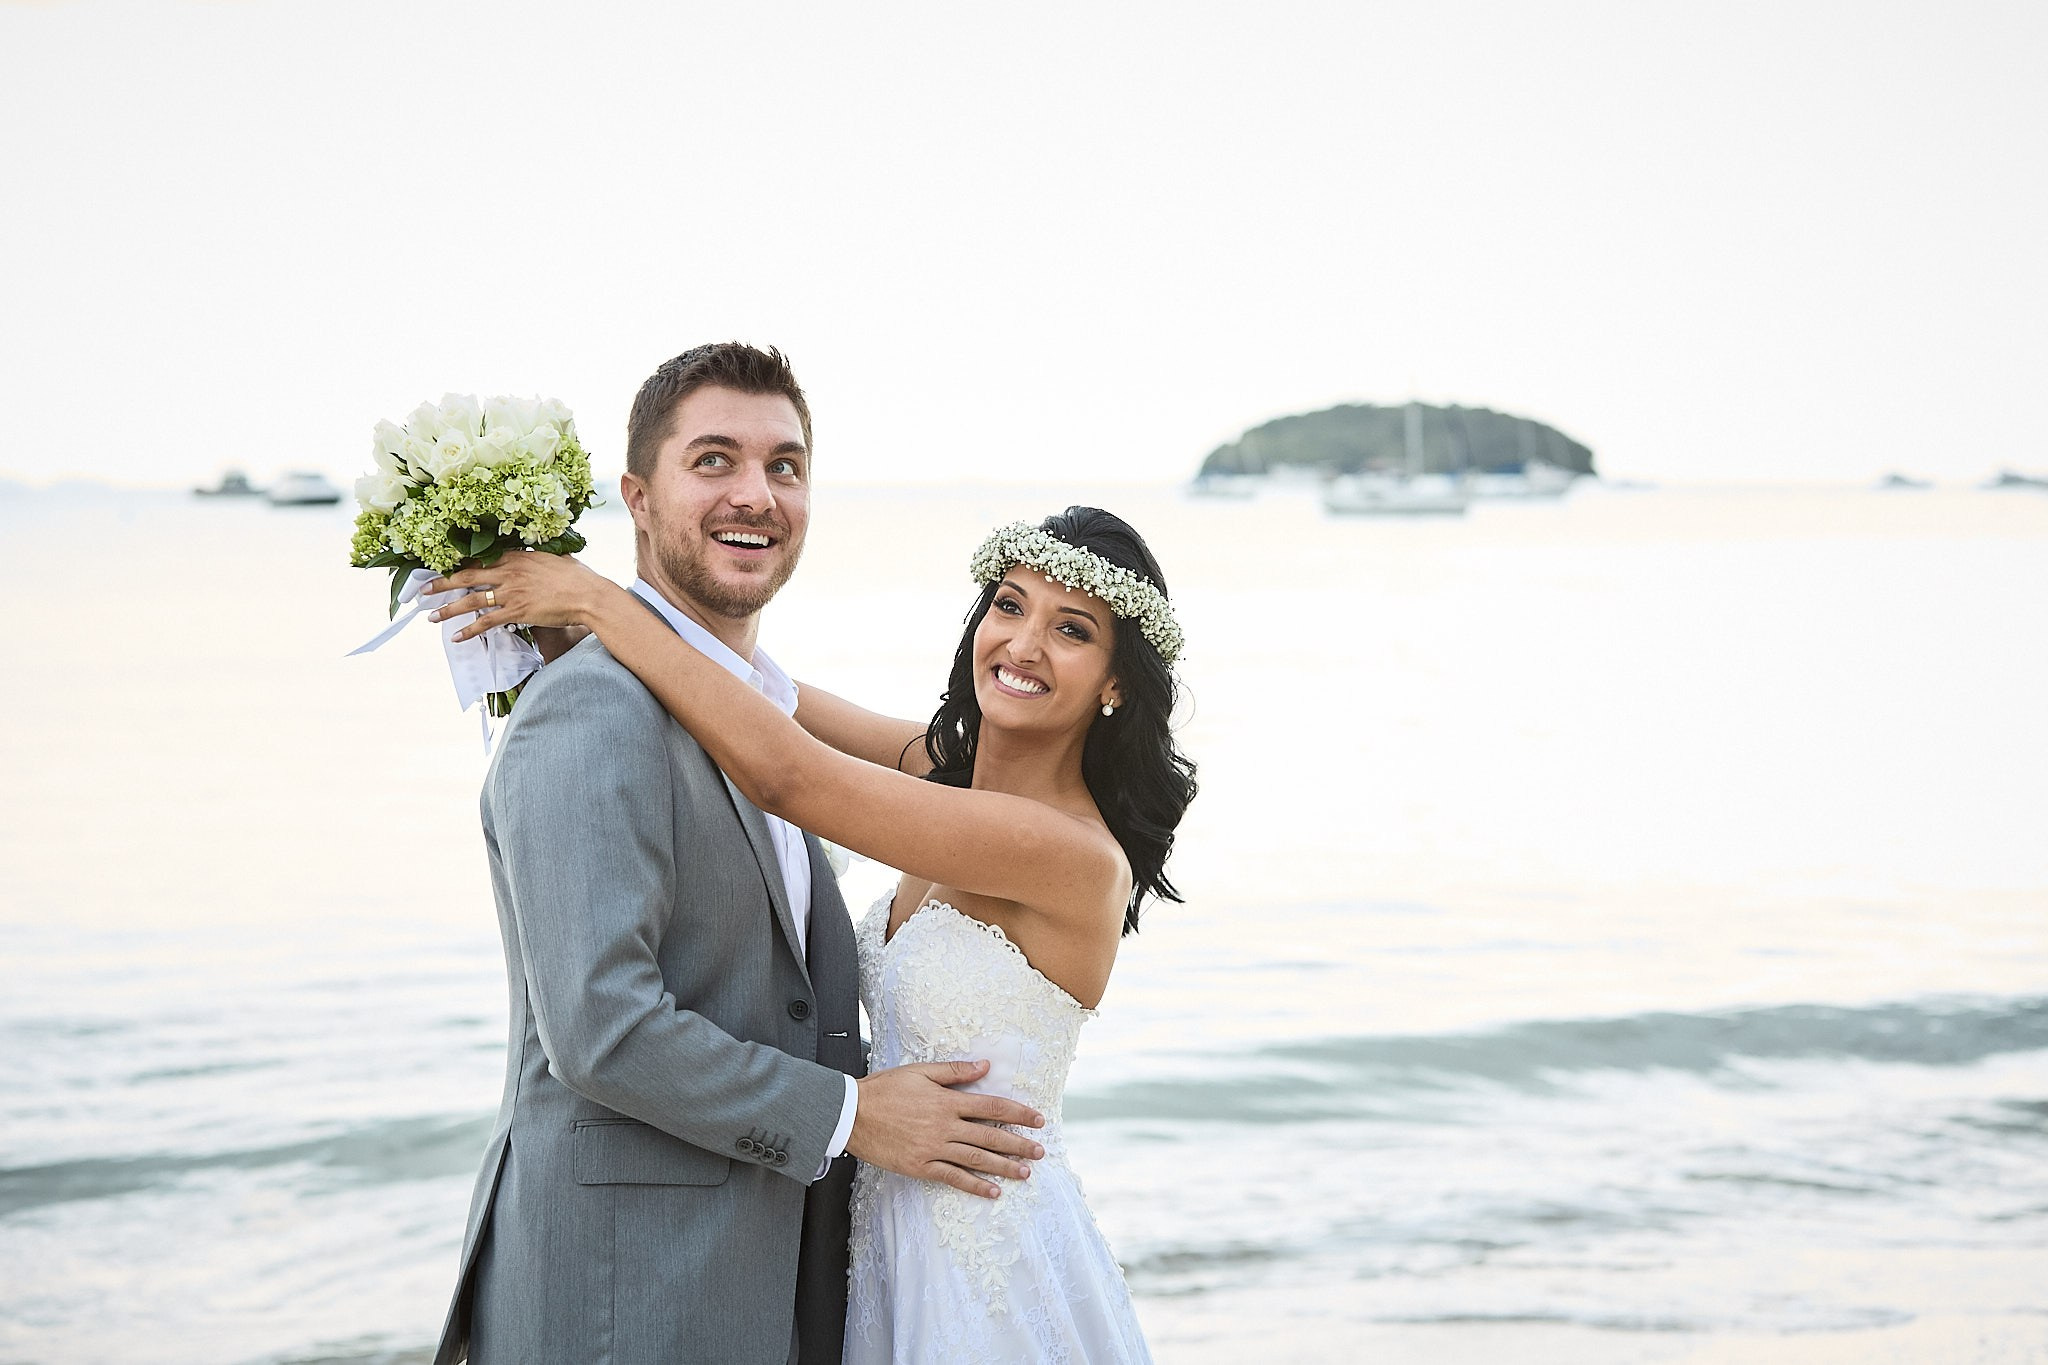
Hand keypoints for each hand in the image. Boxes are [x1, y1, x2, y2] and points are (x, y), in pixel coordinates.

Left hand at [428, 553, 611, 640]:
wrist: (588, 595)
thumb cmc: (577, 577)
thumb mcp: (554, 558)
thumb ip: (537, 558)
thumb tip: (535, 558)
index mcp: (516, 556)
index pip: (479, 559)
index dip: (458, 564)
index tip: (443, 568)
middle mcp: (508, 572)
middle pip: (466, 577)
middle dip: (441, 584)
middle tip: (423, 590)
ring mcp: (511, 593)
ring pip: (470, 600)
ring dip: (448, 609)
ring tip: (432, 616)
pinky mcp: (516, 612)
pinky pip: (486, 622)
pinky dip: (469, 630)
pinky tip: (457, 637)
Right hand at [846, 1060, 1046, 1198]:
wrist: (851, 1114)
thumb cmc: (884, 1089)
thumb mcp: (920, 1072)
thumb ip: (954, 1071)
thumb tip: (985, 1067)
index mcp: (946, 1101)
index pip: (991, 1106)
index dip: (1017, 1113)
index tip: (1038, 1120)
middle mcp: (944, 1126)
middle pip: (990, 1136)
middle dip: (1018, 1144)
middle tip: (1040, 1151)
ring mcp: (933, 1148)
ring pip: (976, 1159)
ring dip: (1003, 1167)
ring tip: (1025, 1173)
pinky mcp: (920, 1166)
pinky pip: (952, 1178)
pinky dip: (974, 1186)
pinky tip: (992, 1191)